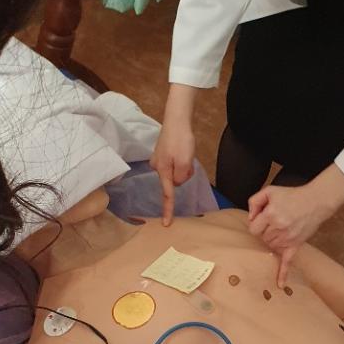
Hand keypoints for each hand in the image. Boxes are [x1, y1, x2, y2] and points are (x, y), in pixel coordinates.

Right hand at [150, 84, 198, 225]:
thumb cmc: (181, 140)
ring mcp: (158, 159)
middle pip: (174, 180)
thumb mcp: (184, 162)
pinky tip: (182, 149)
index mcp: (162, 171)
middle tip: (187, 157)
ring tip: (185, 151)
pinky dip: (181, 159)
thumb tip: (177, 182)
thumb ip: (180, 177)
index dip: (168, 210)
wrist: (177, 119)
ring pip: (176, 172)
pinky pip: (174, 164)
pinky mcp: (162, 153)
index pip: (167, 194)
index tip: (166, 224)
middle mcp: (156, 167)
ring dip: (183, 165)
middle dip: (183, 173)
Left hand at [248, 165, 343, 285]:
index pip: (253, 229)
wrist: (316, 201)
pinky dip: (283, 274)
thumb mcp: (270, 190)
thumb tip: (250, 218)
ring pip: (271, 247)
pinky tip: (280, 285)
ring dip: (273, 241)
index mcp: (270, 215)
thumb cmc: (292, 195)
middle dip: (266, 231)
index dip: (256, 224)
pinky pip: (288, 262)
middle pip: (262, 239)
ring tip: (282, 229)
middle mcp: (278, 228)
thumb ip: (254, 201)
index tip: (263, 219)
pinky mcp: (295, 245)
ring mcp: (287, 238)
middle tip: (275, 221)